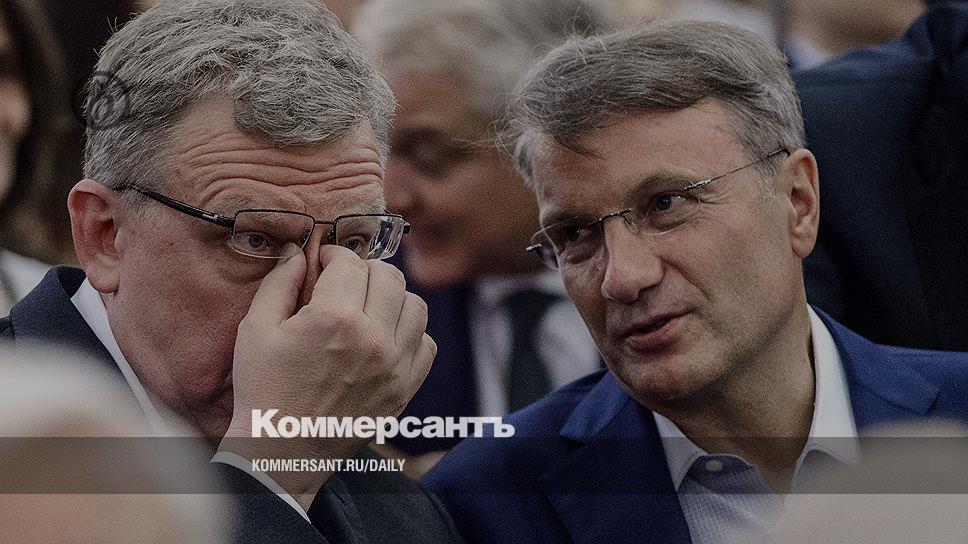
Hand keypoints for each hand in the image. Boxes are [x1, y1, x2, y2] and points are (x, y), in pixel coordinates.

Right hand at [218, 245, 435, 509]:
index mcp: (334, 319)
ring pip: (416, 306)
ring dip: (393, 299)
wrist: (281, 450)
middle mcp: (373, 338)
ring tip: (370, 307)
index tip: (324, 264)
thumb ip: (279, 283)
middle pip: (389, 276)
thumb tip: (298, 251)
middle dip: (365, 271)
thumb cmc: (264, 390)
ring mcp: (395, 366)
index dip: (334, 256)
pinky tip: (385, 338)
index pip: (350, 262)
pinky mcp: (405, 389)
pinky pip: (427, 344)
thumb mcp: (255, 329)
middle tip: (346, 283)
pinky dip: (411, 334)